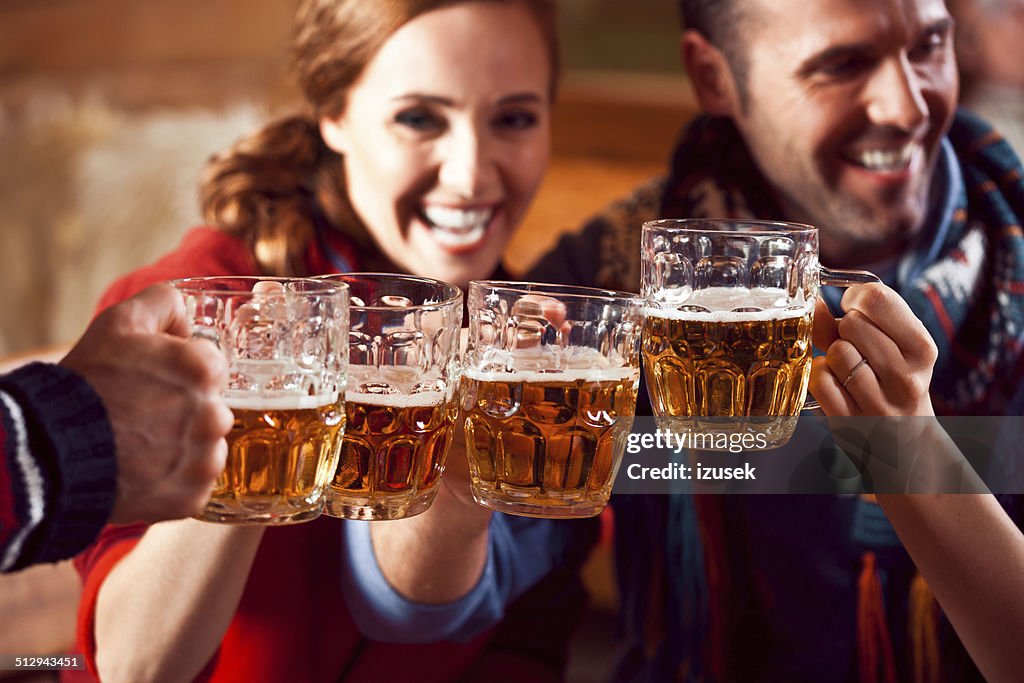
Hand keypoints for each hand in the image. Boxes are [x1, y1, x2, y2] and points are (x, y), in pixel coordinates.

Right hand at [61, 284, 233, 523]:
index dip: (182, 370)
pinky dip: (176, 481)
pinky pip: (197, 484)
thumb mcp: (119, 322)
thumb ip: (164, 302)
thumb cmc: (87, 383)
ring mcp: (202, 460)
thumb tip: (188, 316)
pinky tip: (146, 470)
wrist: (52, 450)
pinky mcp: (190, 497)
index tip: (154, 380)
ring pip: (209, 447)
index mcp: (202, 370)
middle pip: (213, 407)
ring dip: (185, 446)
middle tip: (144, 413)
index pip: (212, 366)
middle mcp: (212, 415)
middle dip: (186, 408)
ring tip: (143, 443)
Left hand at [808, 283, 936, 416]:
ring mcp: (879, 403)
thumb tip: (812, 301)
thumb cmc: (891, 382)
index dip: (856, 298)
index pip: (878, 298)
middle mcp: (906, 377)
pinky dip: (820, 377)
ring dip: (832, 356)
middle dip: (844, 329)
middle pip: (852, 324)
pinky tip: (835, 384)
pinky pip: (820, 380)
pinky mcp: (850, 422)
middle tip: (856, 346)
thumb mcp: (888, 346)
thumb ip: (848, 320)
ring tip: (848, 368)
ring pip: (836, 352)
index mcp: (922, 348)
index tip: (854, 308)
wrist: (905, 441)